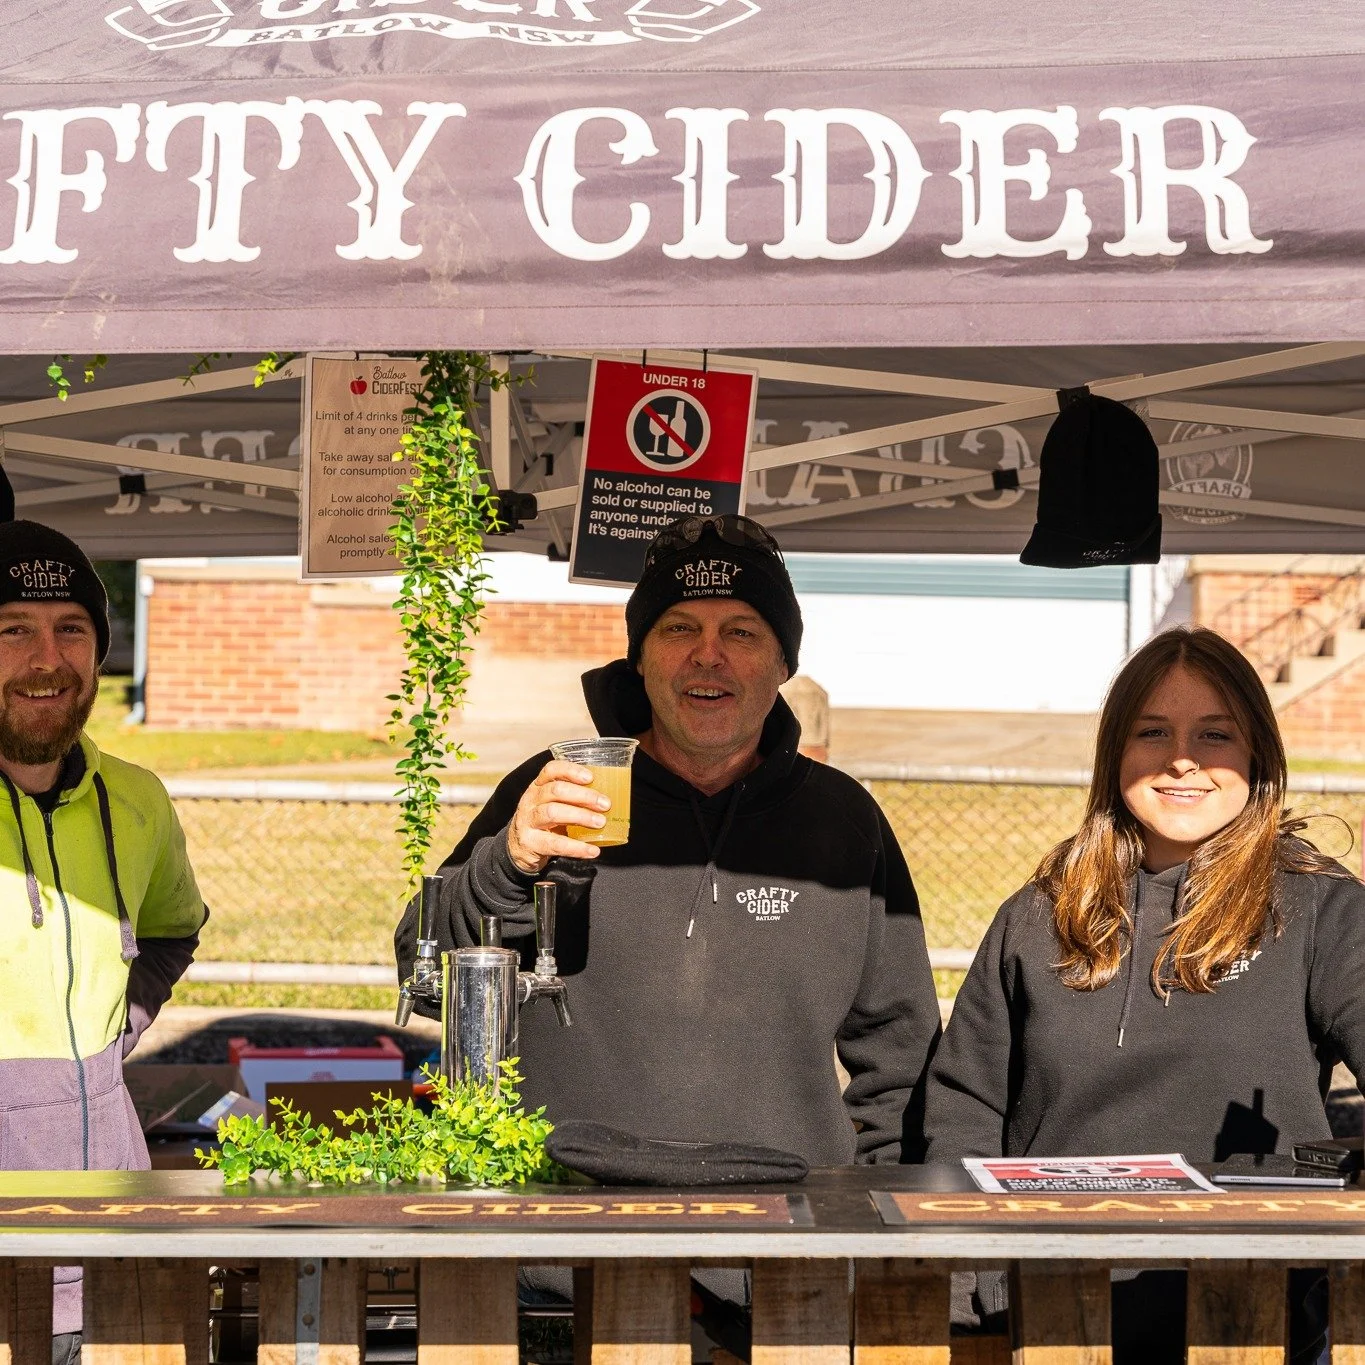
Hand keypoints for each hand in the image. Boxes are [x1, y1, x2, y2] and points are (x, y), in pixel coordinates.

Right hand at [505, 759, 610, 873]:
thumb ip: (572, 800)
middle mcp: (530, 800)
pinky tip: (592, 850)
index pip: (551, 770)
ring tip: (600, 823)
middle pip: (555, 790)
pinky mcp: (530, 843)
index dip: (570, 771)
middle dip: (583, 796)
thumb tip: (607, 801)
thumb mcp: (552, 805)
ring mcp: (528, 821)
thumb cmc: (543, 823)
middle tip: (605, 804)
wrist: (517, 850)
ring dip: (580, 816)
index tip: (590, 777)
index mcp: (538, 787)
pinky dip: (577, 848)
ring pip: (553, 813)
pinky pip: (555, 844)